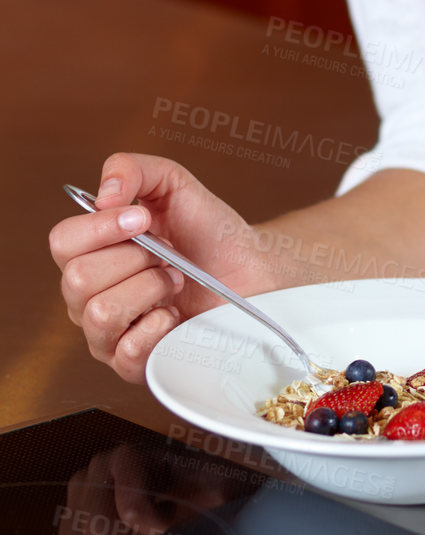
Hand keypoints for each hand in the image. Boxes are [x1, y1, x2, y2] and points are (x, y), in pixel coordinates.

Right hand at [49, 152, 267, 382]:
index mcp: (90, 252)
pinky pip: (127, 350)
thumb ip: (131, 170)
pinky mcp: (132, 364)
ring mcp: (106, 334)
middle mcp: (88, 295)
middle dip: (136, 258)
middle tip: (167, 256)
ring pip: (101, 313)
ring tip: (174, 282)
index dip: (102, 228)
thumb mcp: (173, 184)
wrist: (252, 271)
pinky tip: (175, 314)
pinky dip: (160, 325)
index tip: (144, 219)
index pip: (62, 242)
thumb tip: (102, 193)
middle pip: (78, 278)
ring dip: (151, 288)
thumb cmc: (210, 233)